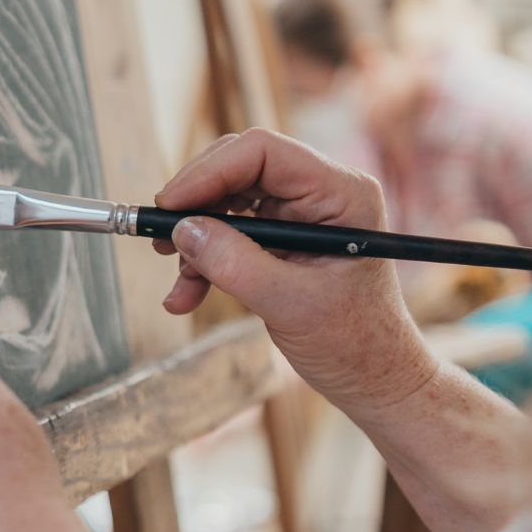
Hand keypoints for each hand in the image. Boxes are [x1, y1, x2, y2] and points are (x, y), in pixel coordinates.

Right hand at [154, 129, 437, 416]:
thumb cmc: (353, 343)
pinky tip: (186, 294)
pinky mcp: (284, 239)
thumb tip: (182, 229)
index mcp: (342, 194)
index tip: (169, 204)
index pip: (264, 152)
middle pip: (240, 170)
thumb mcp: (288, 304)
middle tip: (159, 237)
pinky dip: (206, 261)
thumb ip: (233, 263)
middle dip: (196, 204)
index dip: (209, 172)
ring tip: (179, 279)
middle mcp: (322, 193)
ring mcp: (301, 215)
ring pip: (229, 202)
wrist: (372, 379)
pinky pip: (231, 232)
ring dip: (196, 240)